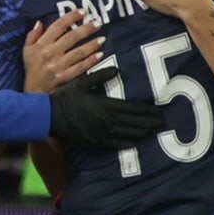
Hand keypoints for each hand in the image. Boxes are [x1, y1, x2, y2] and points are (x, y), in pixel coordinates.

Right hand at [23, 9, 104, 92]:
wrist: (33, 92)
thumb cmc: (31, 69)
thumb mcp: (27, 51)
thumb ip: (32, 35)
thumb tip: (40, 22)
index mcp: (41, 44)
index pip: (57, 26)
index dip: (71, 17)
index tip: (82, 12)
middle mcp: (50, 53)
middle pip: (71, 37)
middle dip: (86, 29)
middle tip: (98, 23)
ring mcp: (58, 66)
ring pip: (78, 52)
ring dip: (92, 44)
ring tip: (102, 38)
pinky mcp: (65, 77)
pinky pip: (81, 67)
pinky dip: (91, 61)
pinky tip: (100, 54)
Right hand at [48, 66, 165, 147]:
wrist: (49, 116)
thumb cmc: (65, 97)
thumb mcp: (82, 82)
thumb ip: (100, 76)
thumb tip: (117, 69)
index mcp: (105, 105)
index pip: (132, 109)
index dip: (147, 111)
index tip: (159, 112)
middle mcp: (106, 121)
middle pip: (133, 123)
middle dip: (150, 123)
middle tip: (164, 124)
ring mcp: (101, 133)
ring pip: (127, 134)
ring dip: (142, 133)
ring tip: (154, 132)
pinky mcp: (94, 141)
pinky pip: (114, 144)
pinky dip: (127, 143)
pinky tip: (135, 143)